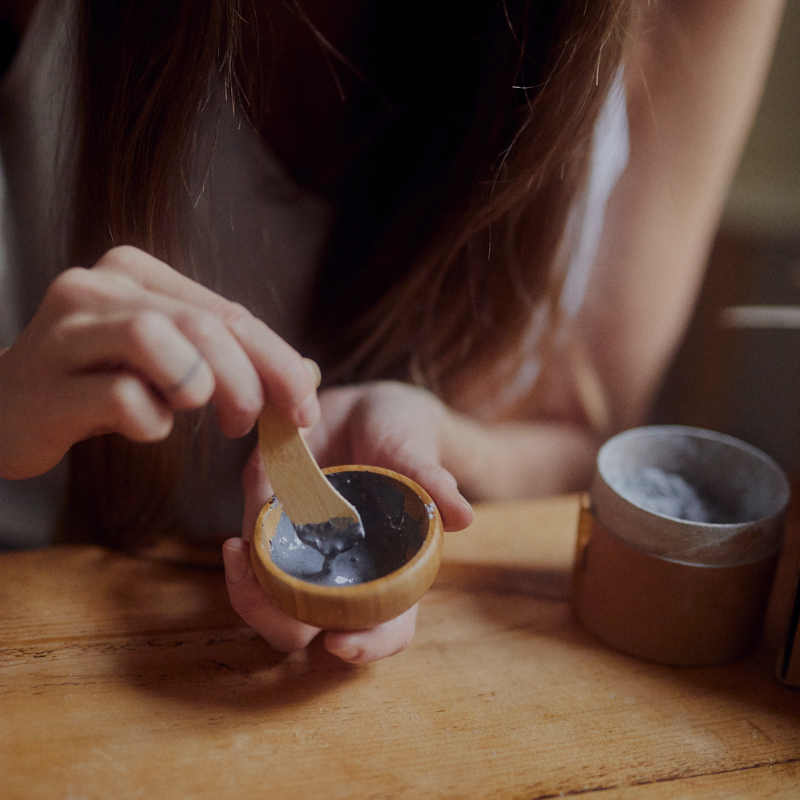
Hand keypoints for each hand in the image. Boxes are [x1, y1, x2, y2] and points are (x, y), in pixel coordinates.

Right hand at [0, 246, 319, 478]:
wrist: (5, 407)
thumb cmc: (99, 382)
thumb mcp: (170, 361)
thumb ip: (232, 358)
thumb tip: (308, 377)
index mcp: (136, 272)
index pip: (229, 312)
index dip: (279, 362)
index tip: (305, 408)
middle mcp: (98, 287)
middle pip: (203, 326)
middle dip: (247, 382)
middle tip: (248, 423)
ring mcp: (64, 331)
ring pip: (156, 339)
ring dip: (195, 387)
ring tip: (186, 410)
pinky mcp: (44, 385)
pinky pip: (121, 398)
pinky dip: (150, 423)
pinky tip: (141, 426)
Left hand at [222, 380, 472, 663]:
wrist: (368, 409)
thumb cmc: (406, 436)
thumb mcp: (419, 452)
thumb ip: (434, 482)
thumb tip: (464, 517)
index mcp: (392, 570)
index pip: (389, 626)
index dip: (369, 644)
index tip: (341, 643)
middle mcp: (344, 573)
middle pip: (313, 627)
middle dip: (282, 622)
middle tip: (264, 592)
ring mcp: (304, 555)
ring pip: (270, 603)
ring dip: (249, 593)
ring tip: (238, 554)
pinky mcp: (274, 529)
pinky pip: (253, 559)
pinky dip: (243, 559)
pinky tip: (237, 544)